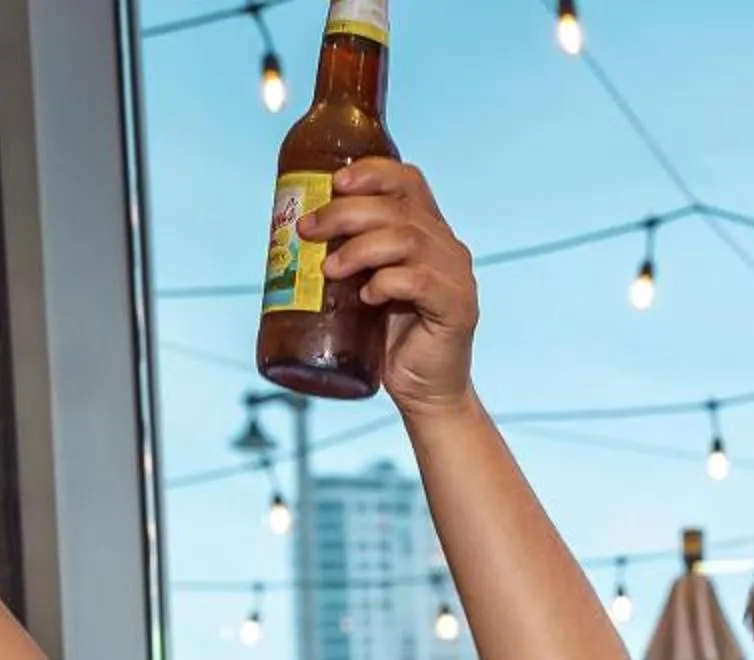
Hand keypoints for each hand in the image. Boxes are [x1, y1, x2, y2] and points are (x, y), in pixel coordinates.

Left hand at [298, 159, 478, 418]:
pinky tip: (366, 297)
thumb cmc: (389, 338)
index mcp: (428, 233)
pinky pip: (419, 281)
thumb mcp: (365, 283)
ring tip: (329, 271)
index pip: (408, 180)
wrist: (424, 392)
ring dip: (359, 249)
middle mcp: (448, 248)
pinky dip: (385, 283)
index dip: (371, 173)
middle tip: (309, 232)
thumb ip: (350, 253)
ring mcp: (456, 277)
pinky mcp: (458, 308)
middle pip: (398, 208)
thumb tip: (295, 226)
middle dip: (345, 213)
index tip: (334, 183)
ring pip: (406, 240)